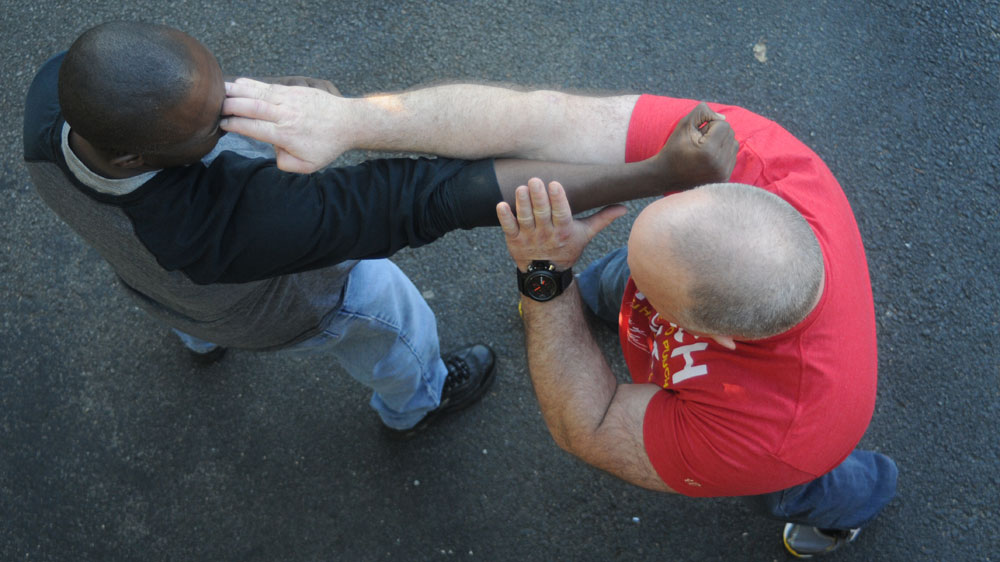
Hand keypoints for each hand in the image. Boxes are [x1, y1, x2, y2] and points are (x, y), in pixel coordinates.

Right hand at [221, 78, 349, 172]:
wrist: (347, 122)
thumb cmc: (327, 146)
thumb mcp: (308, 166)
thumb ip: (286, 164)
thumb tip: (273, 153)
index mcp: (286, 134)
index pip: (252, 128)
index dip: (234, 125)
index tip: (221, 125)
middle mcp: (285, 115)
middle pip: (251, 107)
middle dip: (229, 105)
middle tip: (212, 106)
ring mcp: (289, 99)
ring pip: (257, 92)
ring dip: (235, 90)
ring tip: (217, 90)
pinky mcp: (293, 90)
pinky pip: (268, 85)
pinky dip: (251, 83)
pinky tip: (237, 83)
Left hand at [496, 178, 626, 270]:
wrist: (546, 275)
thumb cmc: (567, 248)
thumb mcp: (585, 234)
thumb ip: (602, 219)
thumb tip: (624, 208)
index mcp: (564, 230)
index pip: (561, 213)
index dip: (558, 199)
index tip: (555, 184)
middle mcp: (546, 233)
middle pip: (542, 213)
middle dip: (538, 197)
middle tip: (535, 180)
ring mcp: (529, 237)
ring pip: (524, 218)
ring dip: (522, 203)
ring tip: (521, 188)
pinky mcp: (514, 240)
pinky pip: (508, 228)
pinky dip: (504, 218)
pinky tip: (501, 205)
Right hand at [651, 102, 738, 189]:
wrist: (666, 176)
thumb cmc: (674, 147)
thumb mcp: (684, 124)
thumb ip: (702, 111)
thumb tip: (723, 117)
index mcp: (709, 151)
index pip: (724, 125)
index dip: (709, 125)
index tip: (696, 136)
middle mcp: (719, 164)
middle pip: (731, 134)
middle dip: (716, 134)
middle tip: (699, 144)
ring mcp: (723, 174)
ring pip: (734, 145)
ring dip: (721, 143)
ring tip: (704, 151)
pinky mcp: (724, 179)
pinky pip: (732, 157)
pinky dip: (723, 154)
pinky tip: (709, 159)